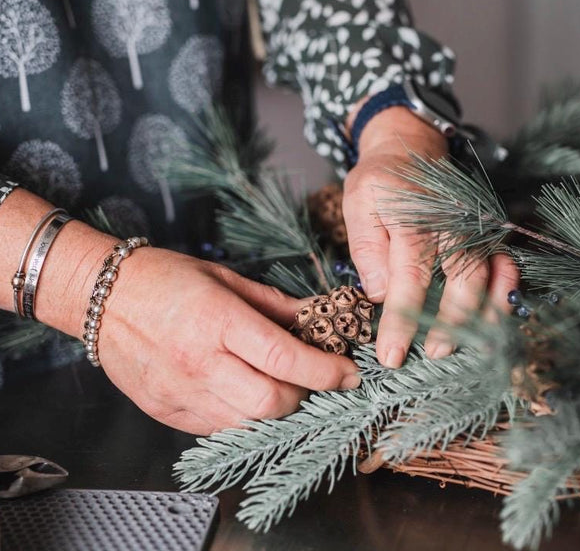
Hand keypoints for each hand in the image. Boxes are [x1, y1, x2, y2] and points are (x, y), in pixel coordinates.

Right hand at [87, 247, 359, 433]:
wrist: (104, 296)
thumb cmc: (166, 279)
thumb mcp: (225, 278)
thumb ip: (275, 304)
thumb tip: (317, 316)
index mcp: (218, 321)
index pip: (285, 359)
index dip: (326, 371)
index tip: (348, 373)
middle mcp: (199, 362)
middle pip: (272, 402)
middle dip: (305, 395)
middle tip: (312, 378)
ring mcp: (180, 392)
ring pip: (248, 424)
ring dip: (276, 410)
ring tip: (280, 386)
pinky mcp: (166, 411)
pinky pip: (219, 429)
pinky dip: (243, 416)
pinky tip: (245, 392)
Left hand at [343, 105, 519, 367]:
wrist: (410, 147)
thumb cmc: (380, 181)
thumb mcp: (358, 204)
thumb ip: (368, 248)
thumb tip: (380, 294)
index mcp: (414, 219)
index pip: (409, 279)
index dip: (401, 322)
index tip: (391, 355)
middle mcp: (452, 223)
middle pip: (461, 280)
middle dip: (450, 323)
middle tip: (435, 352)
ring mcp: (474, 225)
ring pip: (489, 273)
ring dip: (485, 312)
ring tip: (474, 344)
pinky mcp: (485, 229)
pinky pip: (504, 260)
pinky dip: (506, 287)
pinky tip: (498, 310)